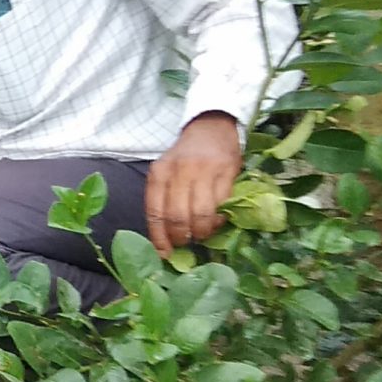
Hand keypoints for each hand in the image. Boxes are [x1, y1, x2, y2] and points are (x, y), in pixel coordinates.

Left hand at [146, 112, 242, 251]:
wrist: (211, 128)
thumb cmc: (185, 157)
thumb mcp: (166, 172)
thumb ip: (163, 199)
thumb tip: (164, 238)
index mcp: (159, 173)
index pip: (155, 212)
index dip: (159, 238)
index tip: (163, 254)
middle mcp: (179, 171)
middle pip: (177, 217)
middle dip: (181, 237)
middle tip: (186, 243)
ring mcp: (204, 171)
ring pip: (200, 214)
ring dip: (202, 232)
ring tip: (202, 234)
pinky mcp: (226, 172)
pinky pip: (222, 205)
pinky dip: (219, 219)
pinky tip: (217, 220)